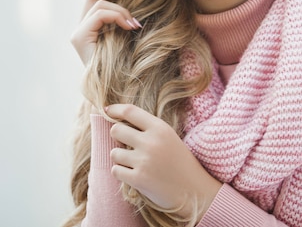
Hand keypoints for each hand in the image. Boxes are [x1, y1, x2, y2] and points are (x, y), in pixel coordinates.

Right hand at [70, 0, 140, 65]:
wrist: (118, 90)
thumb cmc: (127, 66)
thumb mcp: (128, 36)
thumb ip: (126, 19)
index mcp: (91, 27)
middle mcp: (80, 28)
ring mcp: (77, 32)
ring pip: (98, 3)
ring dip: (121, 10)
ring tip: (134, 23)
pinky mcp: (79, 37)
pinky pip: (99, 15)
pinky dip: (117, 16)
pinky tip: (130, 26)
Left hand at [106, 104, 221, 219]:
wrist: (195, 192)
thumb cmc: (180, 163)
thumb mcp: (169, 137)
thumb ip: (147, 129)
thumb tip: (116, 121)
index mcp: (160, 128)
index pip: (130, 111)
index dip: (115, 109)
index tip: (106, 110)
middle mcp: (151, 142)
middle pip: (116, 130)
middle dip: (117, 137)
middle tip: (126, 144)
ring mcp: (144, 161)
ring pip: (114, 153)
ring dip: (120, 158)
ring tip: (135, 164)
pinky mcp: (138, 179)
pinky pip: (116, 170)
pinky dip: (121, 173)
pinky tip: (134, 175)